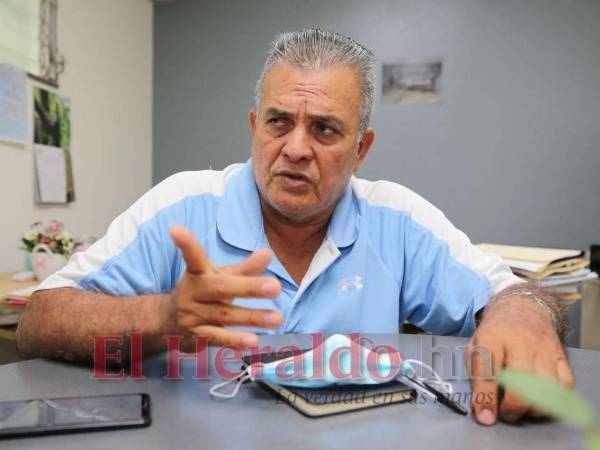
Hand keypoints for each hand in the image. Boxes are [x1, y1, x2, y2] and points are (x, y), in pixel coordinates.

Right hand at [169, 225, 282, 347]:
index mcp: (198, 272)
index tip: (175, 229)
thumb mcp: (220, 276)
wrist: (168, 321)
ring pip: (224, 315)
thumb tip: (267, 253)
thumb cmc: (204, 292)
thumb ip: (245, 268)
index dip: (185, 243)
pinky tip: (254, 341)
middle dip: (249, 287)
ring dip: (252, 317)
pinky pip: (217, 337)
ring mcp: (193, 315)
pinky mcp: (195, 336)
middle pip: (221, 288)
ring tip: (277, 318)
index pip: (193, 256)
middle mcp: (193, 292)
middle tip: (275, 286)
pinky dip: (235, 340)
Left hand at [467, 296, 574, 424]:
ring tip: (523, 409)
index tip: (486, 417)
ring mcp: (543, 348)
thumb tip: (482, 408)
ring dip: (534, 406)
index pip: (488, 370)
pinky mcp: (560, 355)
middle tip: (506, 413)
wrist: (522, 308)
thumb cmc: (495, 333)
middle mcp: (520, 342)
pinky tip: (540, 399)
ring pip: (546, 386)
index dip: (487, 398)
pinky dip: (554, 399)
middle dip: (513, 406)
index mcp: (492, 338)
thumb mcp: (475, 346)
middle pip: (522, 380)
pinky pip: (564, 384)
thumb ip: (476, 375)